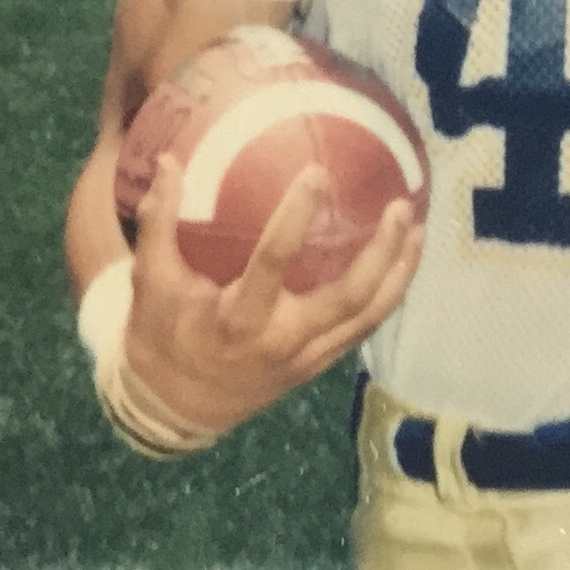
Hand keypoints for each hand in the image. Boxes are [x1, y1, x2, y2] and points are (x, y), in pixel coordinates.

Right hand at [121, 152, 424, 434]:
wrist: (174, 408)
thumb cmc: (161, 334)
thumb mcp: (150, 282)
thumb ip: (158, 222)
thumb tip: (168, 161)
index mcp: (238, 318)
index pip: (274, 262)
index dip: (297, 218)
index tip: (318, 173)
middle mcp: (281, 340)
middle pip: (347, 297)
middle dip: (380, 253)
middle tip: (398, 205)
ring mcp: (306, 357)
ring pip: (367, 316)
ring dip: (399, 273)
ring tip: (419, 228)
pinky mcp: (318, 365)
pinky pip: (363, 327)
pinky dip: (388, 294)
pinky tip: (404, 259)